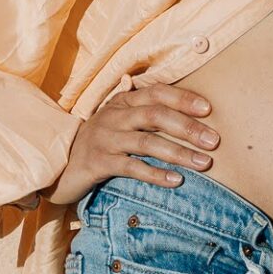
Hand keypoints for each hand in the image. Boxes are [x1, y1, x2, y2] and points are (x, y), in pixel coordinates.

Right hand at [47, 83, 220, 206]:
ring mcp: (105, 138)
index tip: (209, 109)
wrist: (58, 164)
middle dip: (188, 128)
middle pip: (156, 115)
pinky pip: (131, 167)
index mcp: (124, 101)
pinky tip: (175, 181)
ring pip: (147, 142)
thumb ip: (144, 110)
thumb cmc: (100, 141)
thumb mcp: (120, 120)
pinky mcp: (97, 162)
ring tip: (203, 163)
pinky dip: (155, 174)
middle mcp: (114, 115)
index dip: (183, 99)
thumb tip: (180, 105)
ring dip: (179, 152)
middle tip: (214, 141)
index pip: (157, 92)